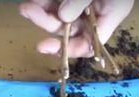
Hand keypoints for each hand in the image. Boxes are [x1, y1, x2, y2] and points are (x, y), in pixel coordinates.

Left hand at [19, 0, 134, 57]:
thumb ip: (82, 0)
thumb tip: (63, 17)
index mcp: (111, 13)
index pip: (91, 44)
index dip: (69, 49)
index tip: (46, 47)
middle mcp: (96, 12)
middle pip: (69, 29)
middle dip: (46, 21)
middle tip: (27, 10)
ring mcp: (82, 3)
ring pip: (58, 16)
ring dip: (40, 11)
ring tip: (27, 6)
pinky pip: (54, 3)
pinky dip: (43, 2)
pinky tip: (34, 0)